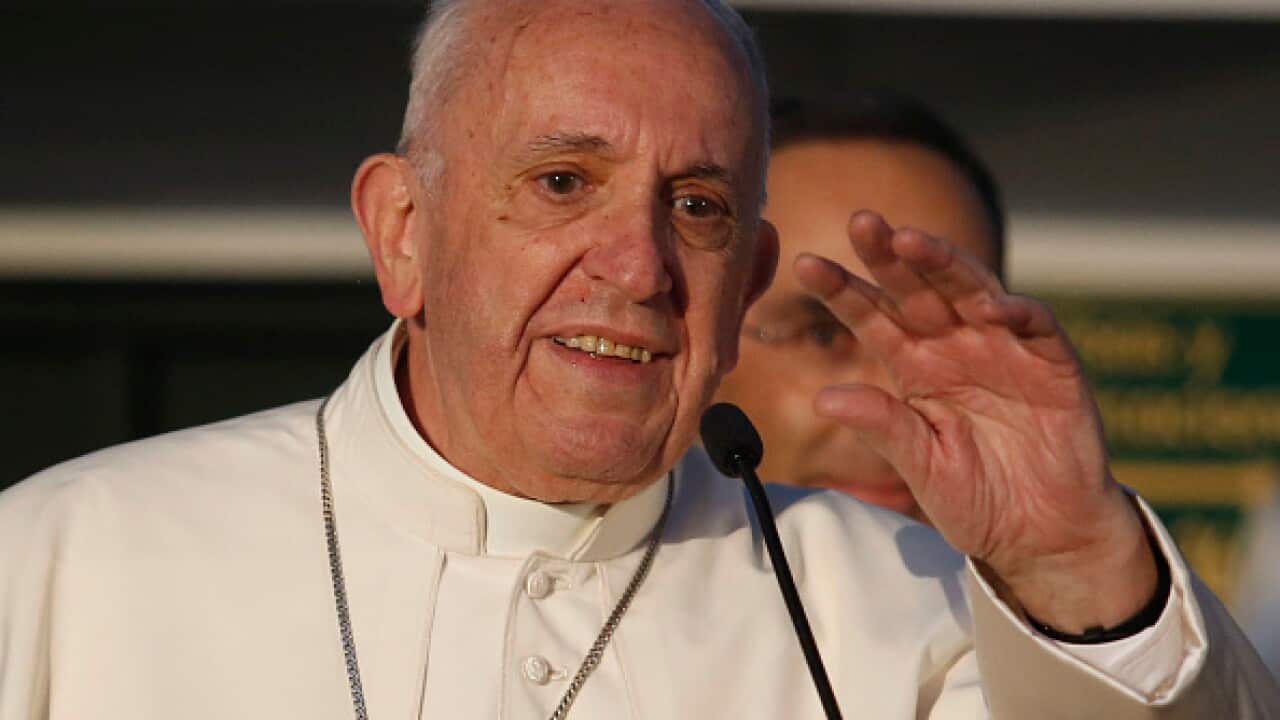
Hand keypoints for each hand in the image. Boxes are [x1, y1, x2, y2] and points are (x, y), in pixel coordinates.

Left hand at [798, 211, 1155, 632]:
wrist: (1044, 535)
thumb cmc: (978, 500)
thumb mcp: (921, 468)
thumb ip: (883, 428)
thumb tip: (822, 398)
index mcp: (915, 367)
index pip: (871, 317)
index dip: (841, 290)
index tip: (804, 265)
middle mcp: (955, 347)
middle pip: (916, 289)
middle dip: (888, 255)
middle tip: (859, 221)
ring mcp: (1004, 349)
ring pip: (971, 290)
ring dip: (943, 262)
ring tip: (910, 240)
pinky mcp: (1054, 363)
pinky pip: (1035, 325)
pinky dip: (1015, 310)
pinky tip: (989, 305)